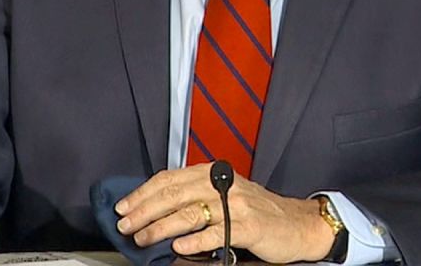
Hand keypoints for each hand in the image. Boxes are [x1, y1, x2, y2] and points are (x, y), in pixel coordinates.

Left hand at [114, 163, 333, 263]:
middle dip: (144, 211)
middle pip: (174, 194)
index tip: (123, 207)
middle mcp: (221, 184)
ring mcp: (235, 205)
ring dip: (161, 227)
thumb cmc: (257, 211)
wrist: (297, 223)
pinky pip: (216, 232)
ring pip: (190, 213)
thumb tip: (154, 209)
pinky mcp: (248, 226)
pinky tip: (179, 248)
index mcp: (211, 174)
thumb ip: (194, 196)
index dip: (143, 193)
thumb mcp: (224, 194)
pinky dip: (195, 241)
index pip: (169, 178)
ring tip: (144, 238)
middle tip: (125, 225)